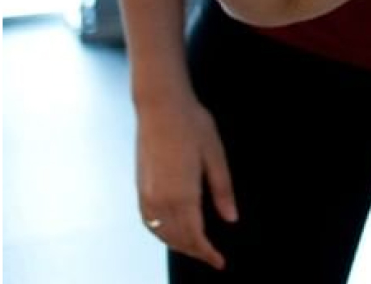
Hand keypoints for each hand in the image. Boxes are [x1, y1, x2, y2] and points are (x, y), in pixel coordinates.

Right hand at [136, 89, 236, 269]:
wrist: (160, 107)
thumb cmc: (192, 125)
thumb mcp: (215, 154)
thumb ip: (222, 189)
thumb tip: (230, 218)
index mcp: (183, 194)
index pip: (195, 236)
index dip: (207, 253)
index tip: (220, 263)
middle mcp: (161, 201)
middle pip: (178, 239)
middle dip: (195, 252)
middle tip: (212, 257)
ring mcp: (147, 197)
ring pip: (162, 234)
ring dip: (179, 245)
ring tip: (197, 248)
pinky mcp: (140, 190)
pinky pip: (150, 224)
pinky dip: (162, 235)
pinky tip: (172, 232)